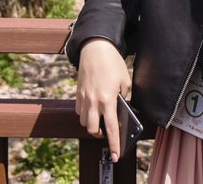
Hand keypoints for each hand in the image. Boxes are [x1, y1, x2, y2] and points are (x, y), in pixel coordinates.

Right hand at [75, 39, 131, 159]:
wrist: (95, 48)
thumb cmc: (113, 63)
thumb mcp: (125, 80)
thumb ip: (123, 97)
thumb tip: (120, 108)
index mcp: (108, 99)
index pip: (111, 128)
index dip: (114, 143)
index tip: (116, 155)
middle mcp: (94, 101)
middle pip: (93, 129)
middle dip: (100, 135)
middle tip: (108, 131)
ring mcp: (84, 98)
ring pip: (84, 122)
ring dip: (92, 124)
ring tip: (101, 119)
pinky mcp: (78, 93)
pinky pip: (79, 111)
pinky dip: (85, 114)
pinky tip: (93, 109)